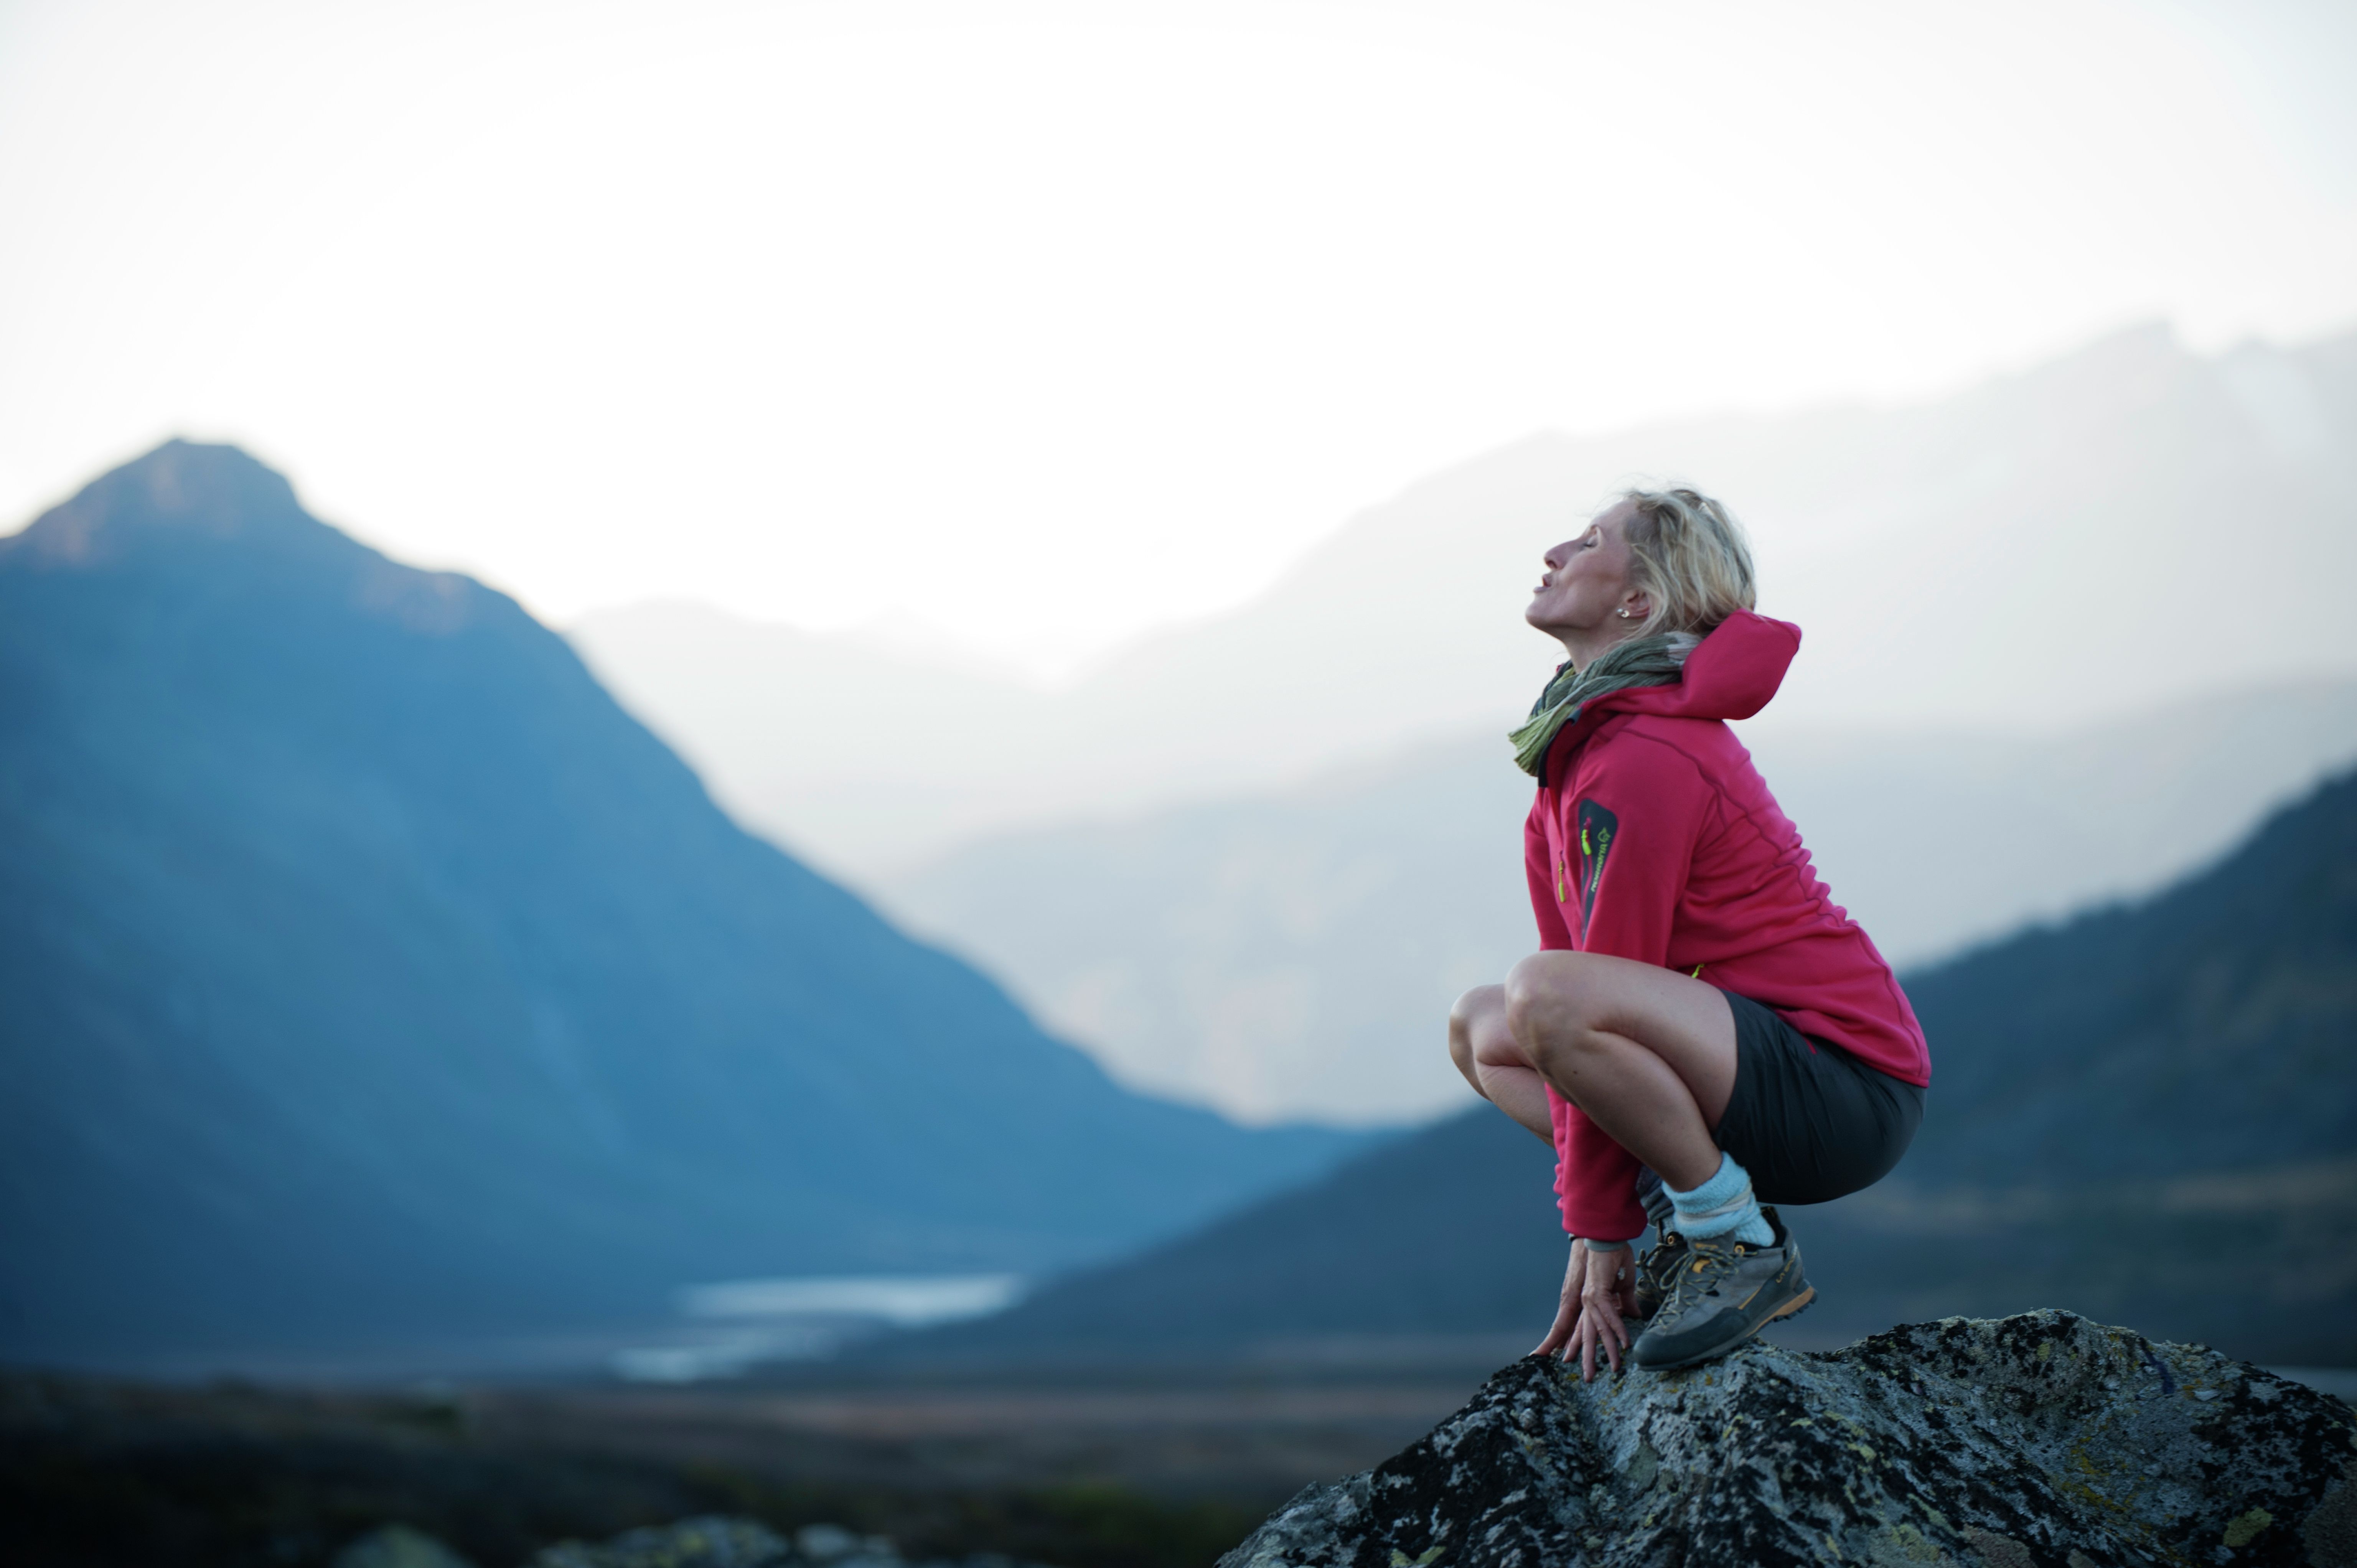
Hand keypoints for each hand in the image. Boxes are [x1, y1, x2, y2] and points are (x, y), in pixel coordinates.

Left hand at [1533, 1239, 1639, 1380]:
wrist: (1606, 1234)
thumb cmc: (1613, 1255)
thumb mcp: (1622, 1283)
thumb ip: (1624, 1301)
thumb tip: (1633, 1316)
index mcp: (1591, 1302)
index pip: (1586, 1329)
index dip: (1581, 1347)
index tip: (1577, 1364)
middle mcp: (1587, 1303)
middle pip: (1586, 1335)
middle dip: (1588, 1358)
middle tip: (1588, 1379)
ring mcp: (1590, 1297)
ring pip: (1598, 1330)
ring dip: (1608, 1349)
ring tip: (1614, 1367)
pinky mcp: (1597, 1291)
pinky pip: (1609, 1315)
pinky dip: (1617, 1329)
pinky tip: (1624, 1343)